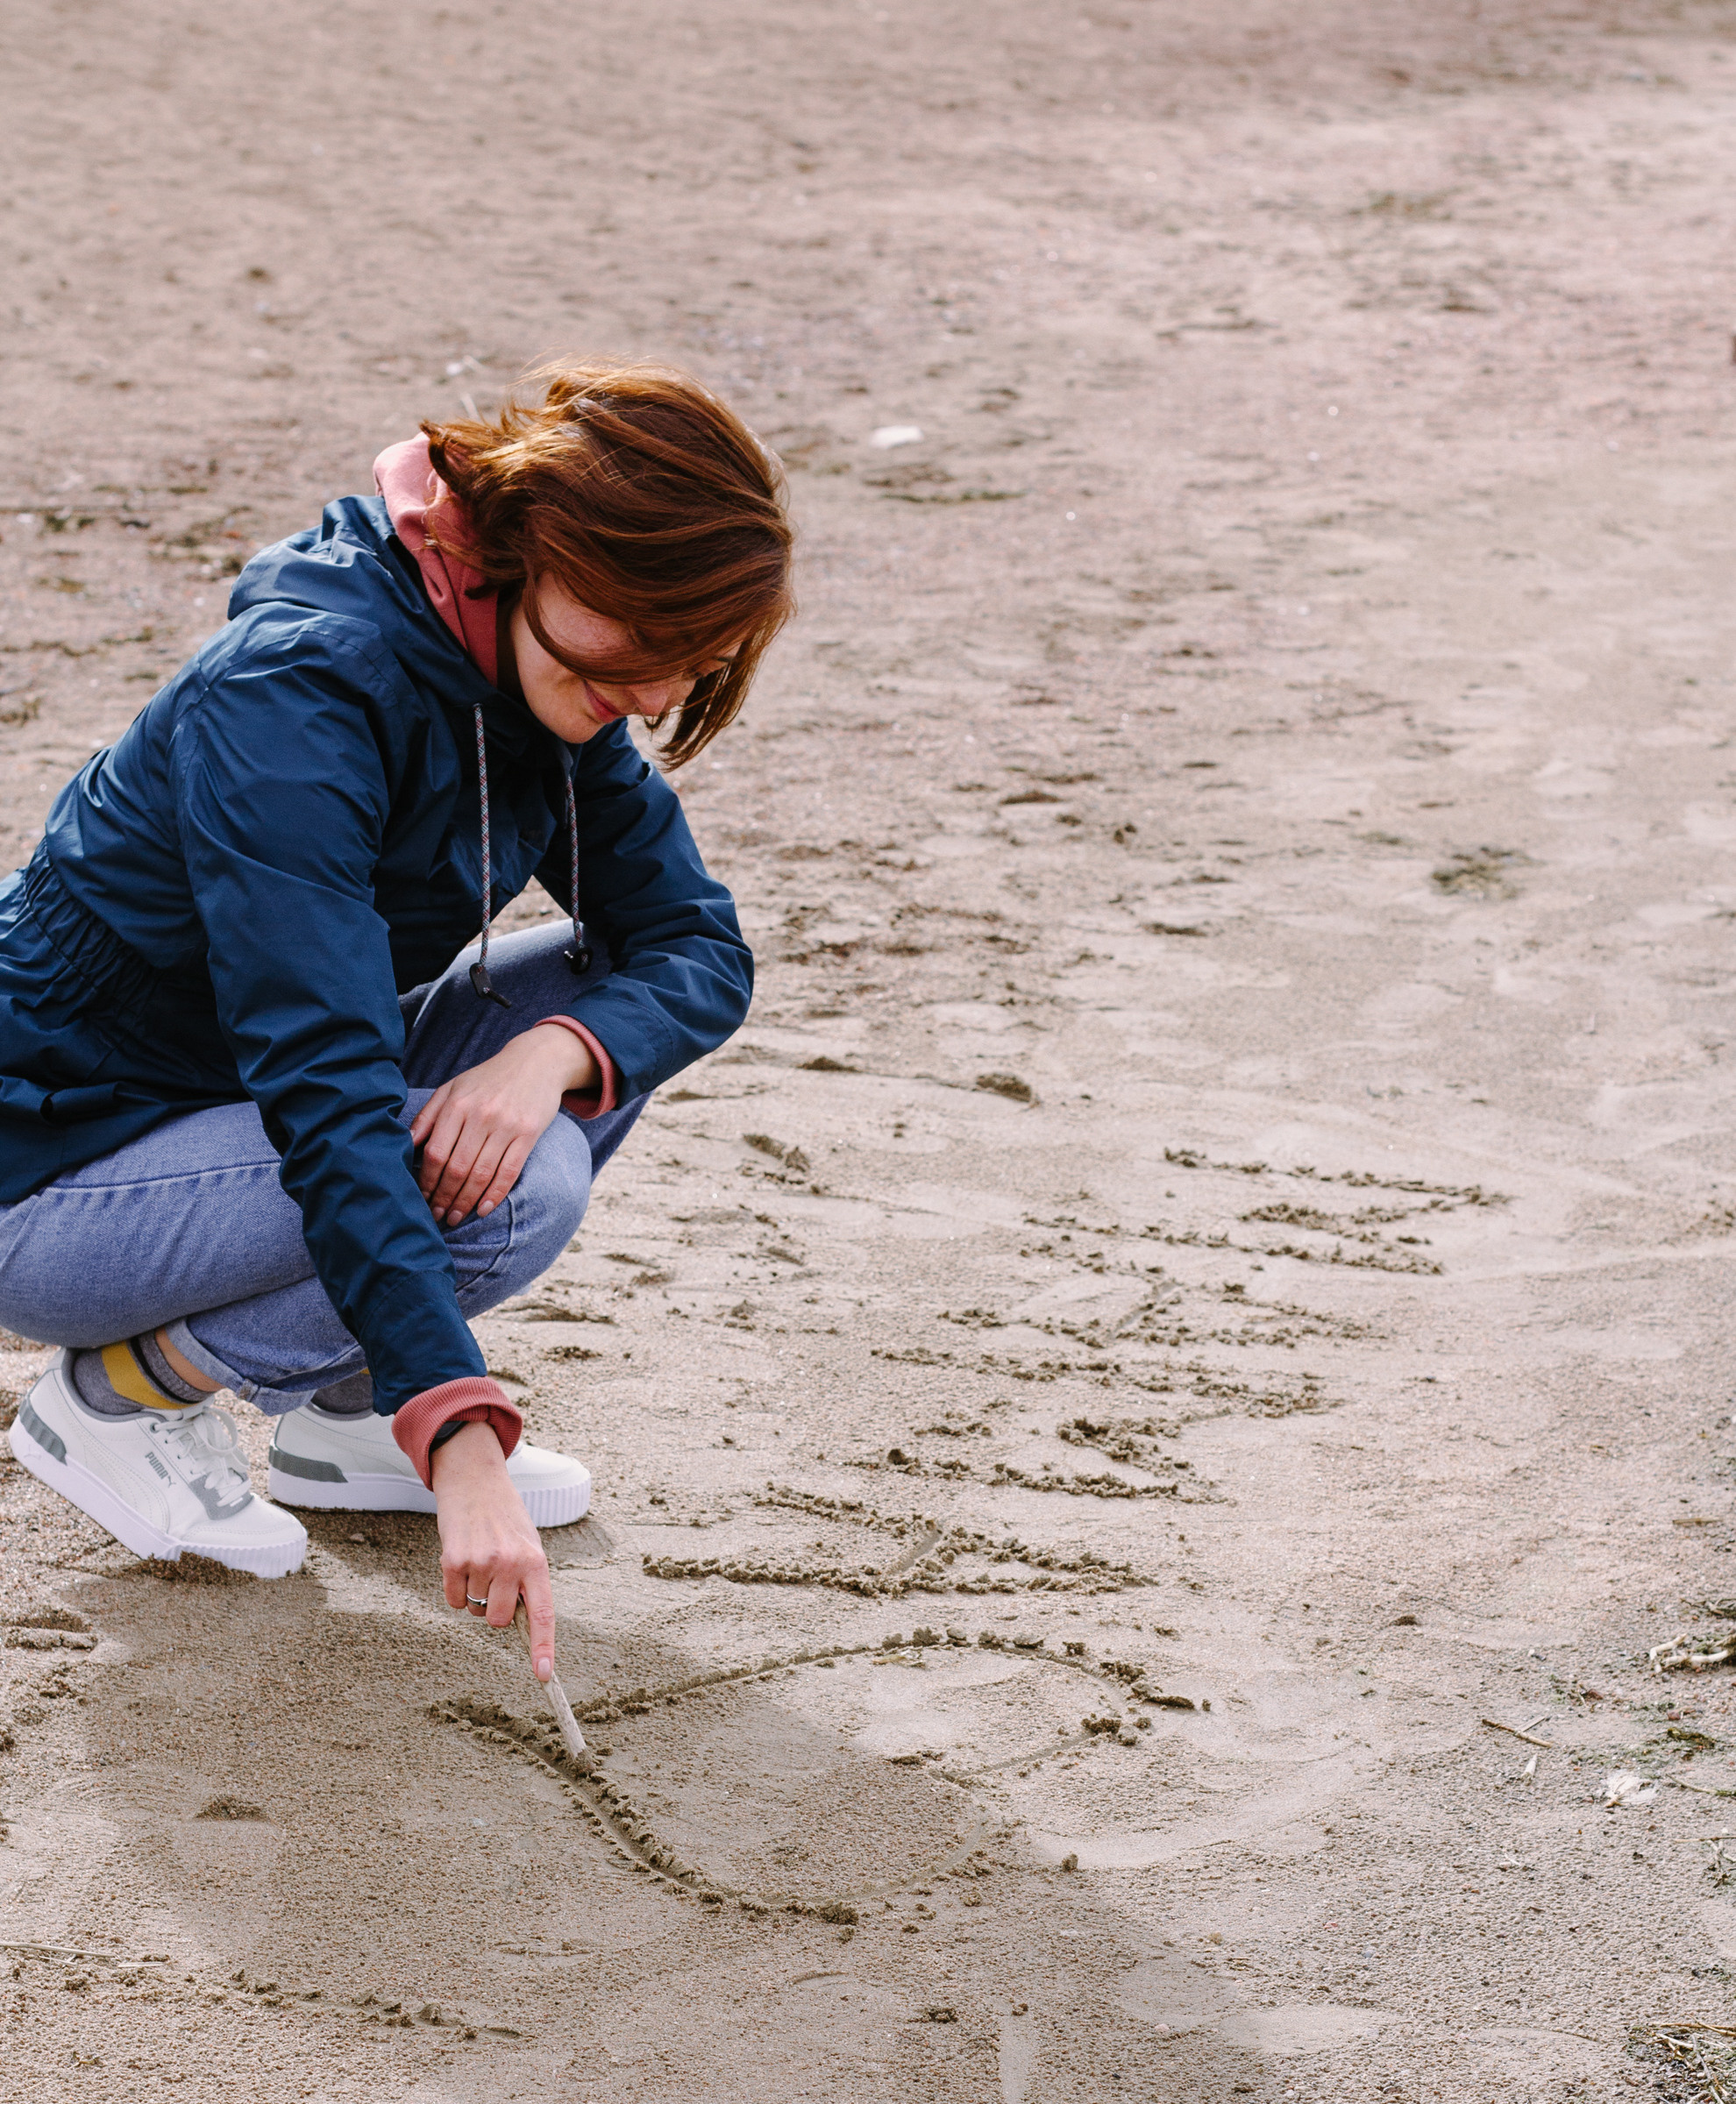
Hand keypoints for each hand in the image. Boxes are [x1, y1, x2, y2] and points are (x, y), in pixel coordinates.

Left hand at [410, 1024, 598, 1225]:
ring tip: (455, 1218)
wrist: (535, 1062)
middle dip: (443, 1198)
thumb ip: (428, 1115)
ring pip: (481, 1174)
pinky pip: (509, 1171)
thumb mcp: (453, 1088)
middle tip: (436, 1216)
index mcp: (457, 1104)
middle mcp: (481, 1115)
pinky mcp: (529, 1133)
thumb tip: (406, 1144)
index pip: (436, 1152)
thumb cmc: (488, 1079)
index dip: (426, 1181)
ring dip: (465, 1202)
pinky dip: (495, 1195)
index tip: (421, 1198)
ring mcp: (506, 1125)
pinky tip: (483, 1210)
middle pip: (457, 1168)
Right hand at [433, 1420, 554, 1679]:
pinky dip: (455, 1590)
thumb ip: (527, 1584)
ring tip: (479, 1561)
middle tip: (494, 1580)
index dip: (543, 1647)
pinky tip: (461, 1562)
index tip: (544, 1676)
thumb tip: (518, 1628)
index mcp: (537, 1563)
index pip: (542, 1614)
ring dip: (474, 1594)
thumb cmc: (505, 1520)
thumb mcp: (528, 1546)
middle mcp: (511, 1564)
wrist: (475, 1480)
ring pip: (474, 1610)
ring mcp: (482, 1563)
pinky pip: (453, 1600)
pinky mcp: (453, 1560)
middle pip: (498, 1621)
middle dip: (494, 1611)